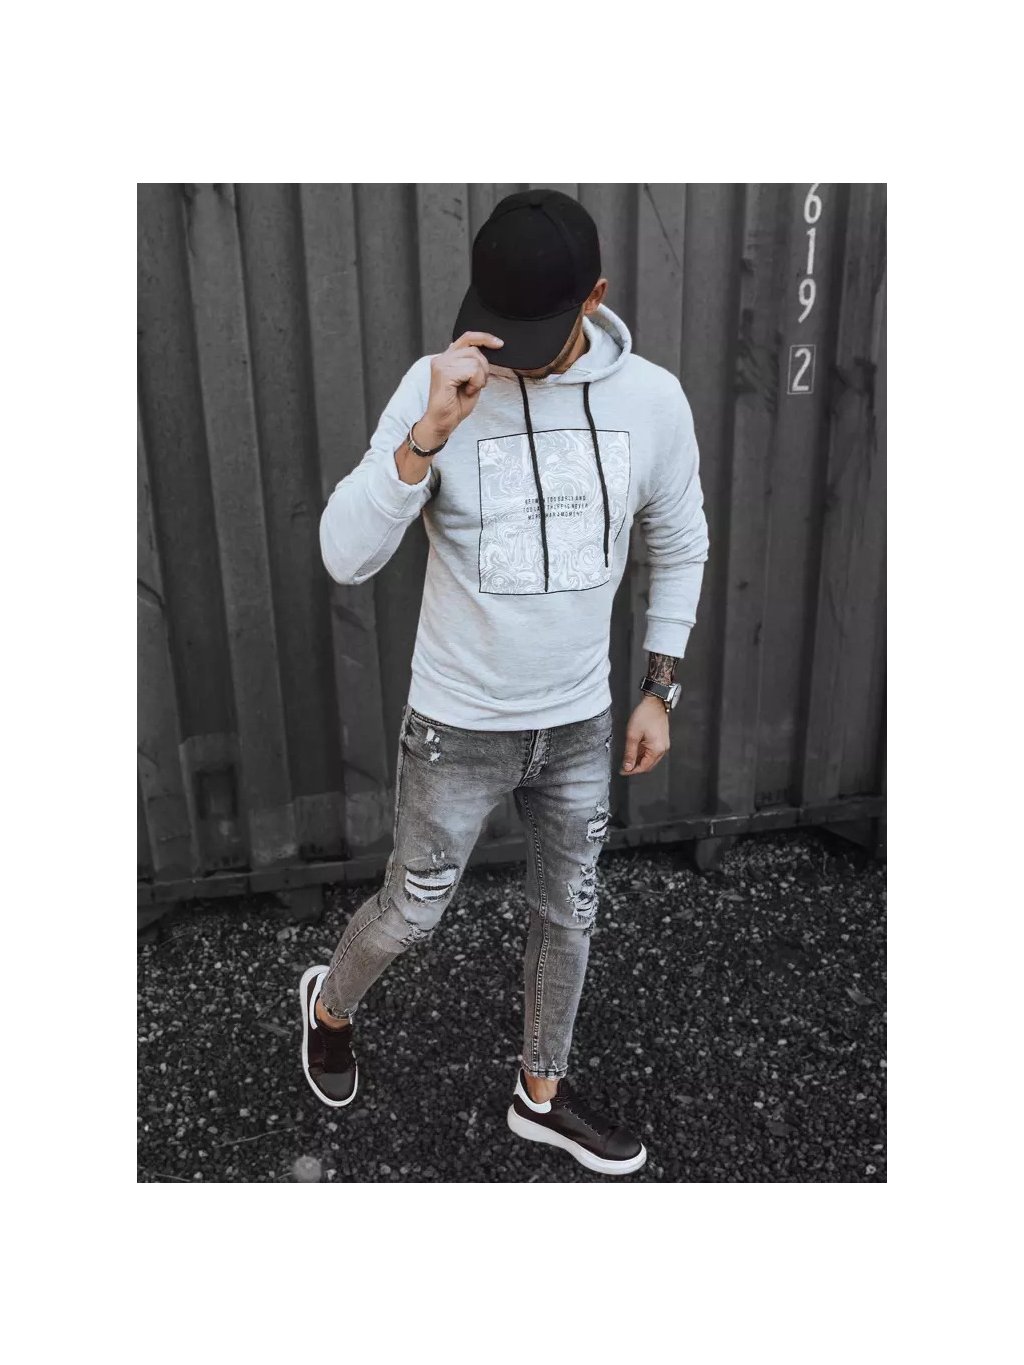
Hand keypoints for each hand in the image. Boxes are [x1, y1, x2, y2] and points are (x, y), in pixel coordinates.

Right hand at [417, 331, 504, 445]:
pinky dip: (475, 382)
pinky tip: (467, 391)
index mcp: (447, 358)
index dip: (485, 337)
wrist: (442, 422)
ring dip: (479, 377)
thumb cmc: (454, 405)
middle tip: (477, 384)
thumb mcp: (470, 380)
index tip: (499, 344)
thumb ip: (474, 365)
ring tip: (470, 388)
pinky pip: (472, 370)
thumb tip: (485, 352)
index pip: (468, 337)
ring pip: (475, 360)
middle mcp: (442, 358)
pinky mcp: (444, 373)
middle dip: (484, 368)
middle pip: (474, 350)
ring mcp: (441, 364)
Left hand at [619, 696, 669, 775]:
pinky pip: (652, 752)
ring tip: (627, 758)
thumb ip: (630, 753)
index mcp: (656, 749)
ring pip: (650, 759)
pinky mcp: (662, 741)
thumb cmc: (645, 715)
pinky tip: (635, 751)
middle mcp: (662, 749)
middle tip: (623, 767)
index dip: (632, 771)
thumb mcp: (633, 735)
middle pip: (648, 765)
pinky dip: (644, 754)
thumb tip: (627, 766)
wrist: (655, 703)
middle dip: (636, 767)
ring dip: (639, 760)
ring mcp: (663, 745)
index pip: (644, 767)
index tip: (622, 771)